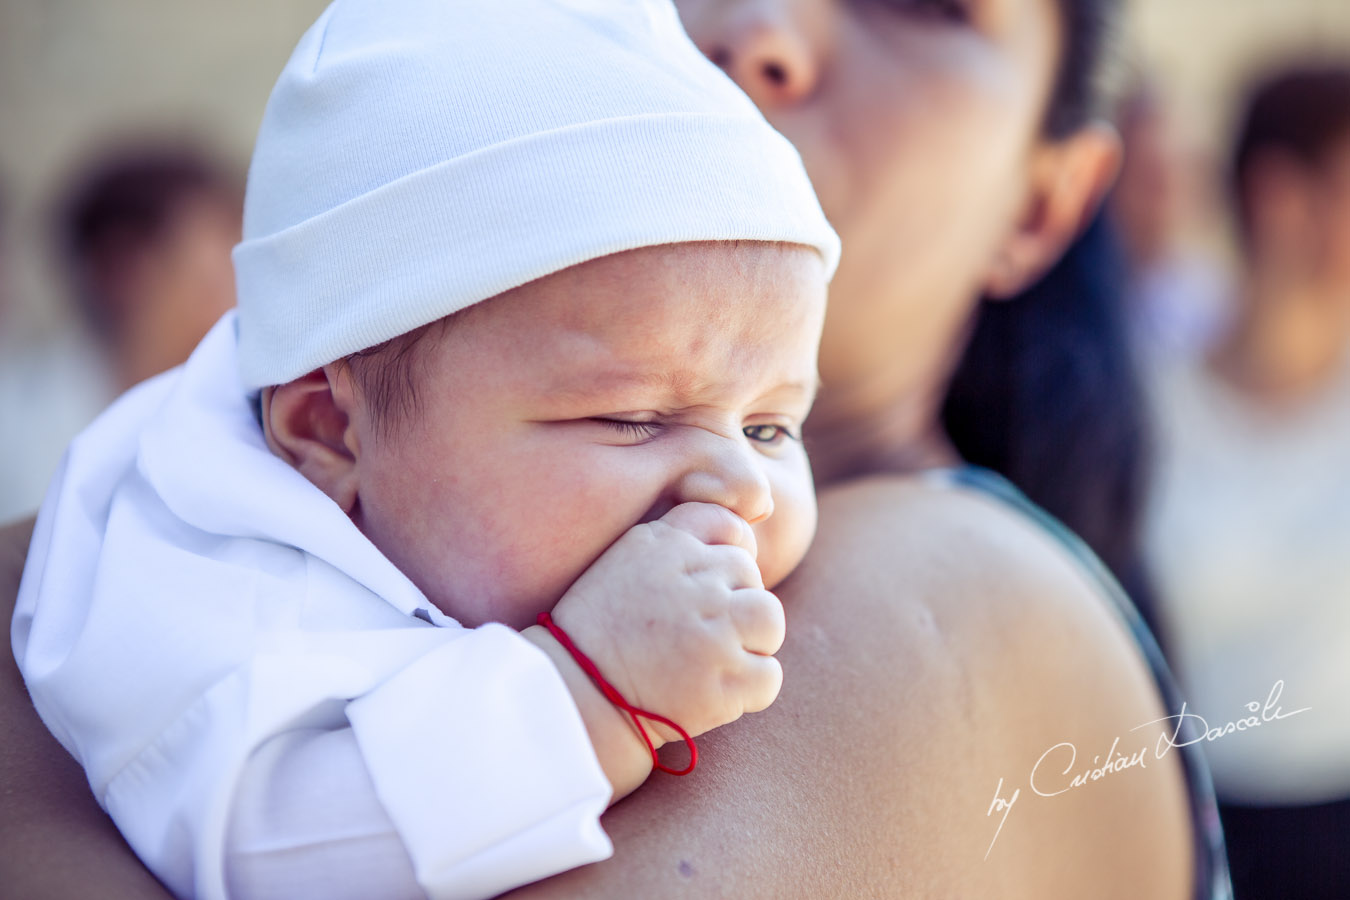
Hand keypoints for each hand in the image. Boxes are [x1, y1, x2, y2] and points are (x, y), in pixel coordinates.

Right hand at [548, 502, 785, 742]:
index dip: (725, 556)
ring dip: (752, 640)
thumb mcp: (622, 561)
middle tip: (697, 632)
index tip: (707, 585)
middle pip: (749, 575)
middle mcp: (695, 583)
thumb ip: (676, 540)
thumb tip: (742, 538)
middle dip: (731, 602)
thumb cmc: (594, 632)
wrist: (571, 699)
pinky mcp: (725, 685)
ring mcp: (714, 635)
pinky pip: (769, 676)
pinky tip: (715, 692)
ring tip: (716, 658)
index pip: (728, 527)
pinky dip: (751, 688)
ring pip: (769, 620)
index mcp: (665, 544)